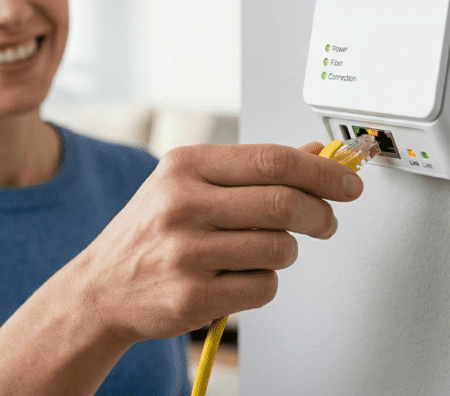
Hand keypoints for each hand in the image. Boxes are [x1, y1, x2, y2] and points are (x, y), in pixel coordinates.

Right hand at [69, 141, 363, 343]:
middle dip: (321, 215)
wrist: (101, 288)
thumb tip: (316, 153)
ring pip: (281, 250)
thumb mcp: (191, 185)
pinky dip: (264, 283)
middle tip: (326, 222)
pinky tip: (237, 277)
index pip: (273, 160)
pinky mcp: (193, 296)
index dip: (322, 171)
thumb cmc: (152, 231)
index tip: (348, 182)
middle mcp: (182, 204)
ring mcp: (186, 252)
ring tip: (258, 251)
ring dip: (286, 253)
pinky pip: (264, 288)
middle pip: (286, 204)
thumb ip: (253, 169)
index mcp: (185, 166)